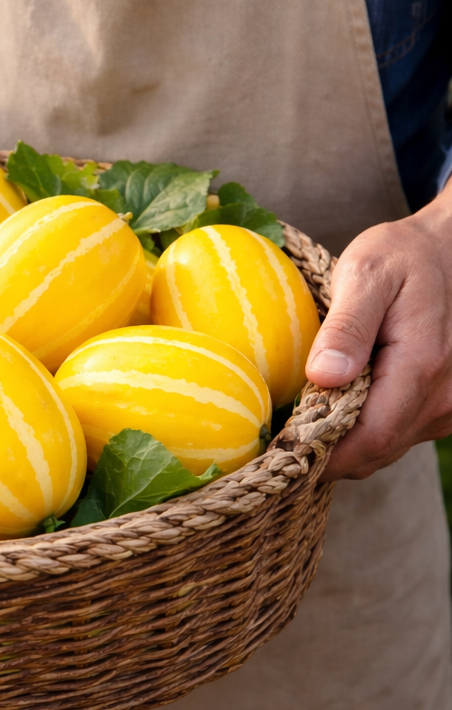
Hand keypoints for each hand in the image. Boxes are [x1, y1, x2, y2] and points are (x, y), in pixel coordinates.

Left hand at [305, 182, 451, 479]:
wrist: (445, 251)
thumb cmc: (402, 257)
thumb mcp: (366, 276)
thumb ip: (346, 326)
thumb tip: (324, 375)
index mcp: (421, 366)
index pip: (371, 437)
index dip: (324, 456)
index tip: (279, 454)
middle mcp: (442, 396)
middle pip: (376, 452)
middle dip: (326, 457)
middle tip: (275, 445)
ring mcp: (445, 404)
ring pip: (385, 449)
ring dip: (342, 447)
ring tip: (296, 429)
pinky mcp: (439, 405)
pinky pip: (395, 434)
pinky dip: (360, 434)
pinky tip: (328, 413)